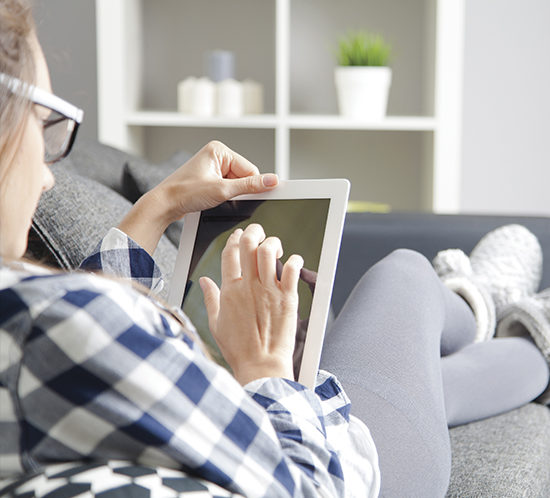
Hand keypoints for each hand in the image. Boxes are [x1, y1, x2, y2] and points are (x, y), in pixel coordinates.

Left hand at [118, 141, 277, 254]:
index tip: (251, 198)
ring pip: (236, 184)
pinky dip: (224, 196)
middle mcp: (216, 155)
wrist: (164, 205)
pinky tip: (212, 200)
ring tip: (213, 198)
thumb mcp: (222, 190)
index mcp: (219, 150)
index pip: (250, 169)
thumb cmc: (184, 193)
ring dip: (230, 194)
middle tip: (223, 198)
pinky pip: (227, 187)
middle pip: (243, 176)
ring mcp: (212, 167)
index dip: (250, 185)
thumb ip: (250, 186)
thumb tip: (271, 181)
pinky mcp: (209, 178)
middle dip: (238, 190)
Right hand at [199, 224, 303, 384]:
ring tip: (275, 248)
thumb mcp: (216, 323)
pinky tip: (293, 262)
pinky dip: (294, 260)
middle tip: (259, 233)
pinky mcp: (288, 298)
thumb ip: (211, 298)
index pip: (231, 252)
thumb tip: (204, 281)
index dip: (235, 238)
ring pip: (269, 251)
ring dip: (273, 243)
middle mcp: (249, 286)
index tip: (240, 234)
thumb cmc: (239, 349)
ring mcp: (269, 290)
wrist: (261, 366)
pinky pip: (292, 268)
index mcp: (230, 290)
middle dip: (254, 231)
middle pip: (249, 244)